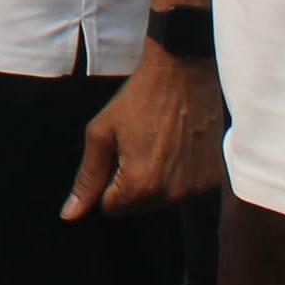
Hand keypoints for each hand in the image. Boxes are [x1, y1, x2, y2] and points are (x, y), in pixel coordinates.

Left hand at [61, 43, 224, 220]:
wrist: (184, 69)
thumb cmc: (140, 97)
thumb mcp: (102, 132)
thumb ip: (87, 178)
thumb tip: (70, 215)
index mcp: (139, 185)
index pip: (111, 208)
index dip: (108, 180)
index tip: (119, 151)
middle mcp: (171, 194)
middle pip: (139, 207)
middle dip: (133, 184)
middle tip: (140, 144)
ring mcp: (196, 187)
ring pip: (164, 199)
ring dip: (159, 180)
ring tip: (161, 141)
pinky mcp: (215, 177)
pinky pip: (188, 188)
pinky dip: (183, 173)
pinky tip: (181, 144)